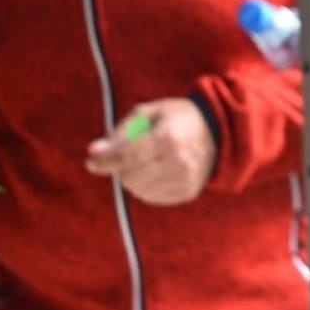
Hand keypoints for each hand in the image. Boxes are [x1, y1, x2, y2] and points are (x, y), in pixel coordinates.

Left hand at [85, 99, 215, 205]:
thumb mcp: (149, 112)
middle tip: (127, 157)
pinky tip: (154, 172)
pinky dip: (146, 187)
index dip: (104, 160)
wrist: (218, 132)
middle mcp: (178, 161)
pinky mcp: (187, 192)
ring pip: (139, 190)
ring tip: (144, 163)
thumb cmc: (178, 118)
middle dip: (122, 168)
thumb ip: (120, 131)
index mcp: (168, 137)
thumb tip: (94, 152)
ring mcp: (185, 179)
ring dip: (133, 178)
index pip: (126, 156)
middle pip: (130, 177)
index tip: (90, 161)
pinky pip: (152, 197)